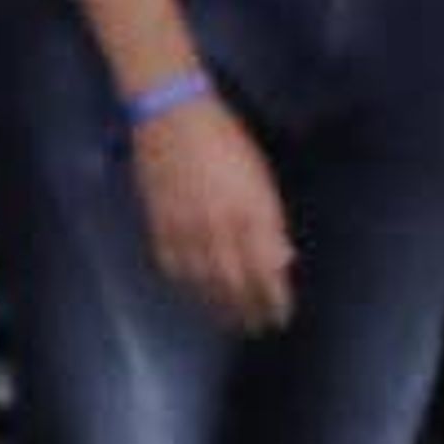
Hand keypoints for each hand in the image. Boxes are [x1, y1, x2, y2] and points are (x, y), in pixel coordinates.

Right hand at [127, 89, 294, 329]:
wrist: (171, 115)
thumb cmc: (223, 138)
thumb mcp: (258, 175)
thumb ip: (270, 221)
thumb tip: (283, 260)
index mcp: (248, 212)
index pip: (265, 272)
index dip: (273, 300)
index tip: (280, 317)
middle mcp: (219, 228)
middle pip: (235, 287)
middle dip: (248, 312)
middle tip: (255, 328)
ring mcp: (187, 231)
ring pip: (204, 285)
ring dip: (218, 308)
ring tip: (228, 321)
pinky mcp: (160, 228)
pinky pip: (175, 270)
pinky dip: (186, 286)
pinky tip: (194, 293)